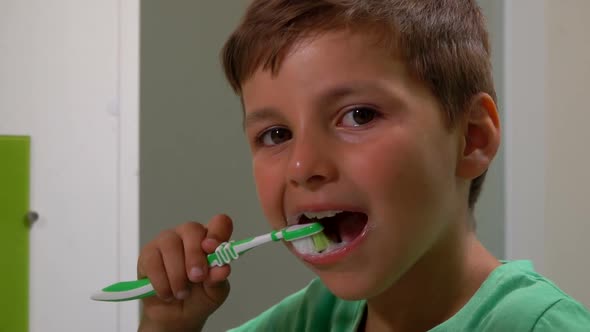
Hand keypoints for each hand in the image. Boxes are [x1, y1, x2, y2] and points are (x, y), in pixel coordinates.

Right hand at [137, 214, 232, 331]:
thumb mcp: (214, 292)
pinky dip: (162, 282)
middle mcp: (189, 235)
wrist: (175, 316)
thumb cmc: (199, 297)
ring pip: (171, 246)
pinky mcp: (148, 254)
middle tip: (197, 278)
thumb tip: (223, 269)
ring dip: (177, 274)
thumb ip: (218, 279)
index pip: (219, 223)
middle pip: (192, 229)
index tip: (212, 249)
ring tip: (182, 293)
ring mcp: (167, 241)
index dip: (217, 232)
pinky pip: (153, 262)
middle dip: (195, 256)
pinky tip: (167, 293)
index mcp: (210, 240)